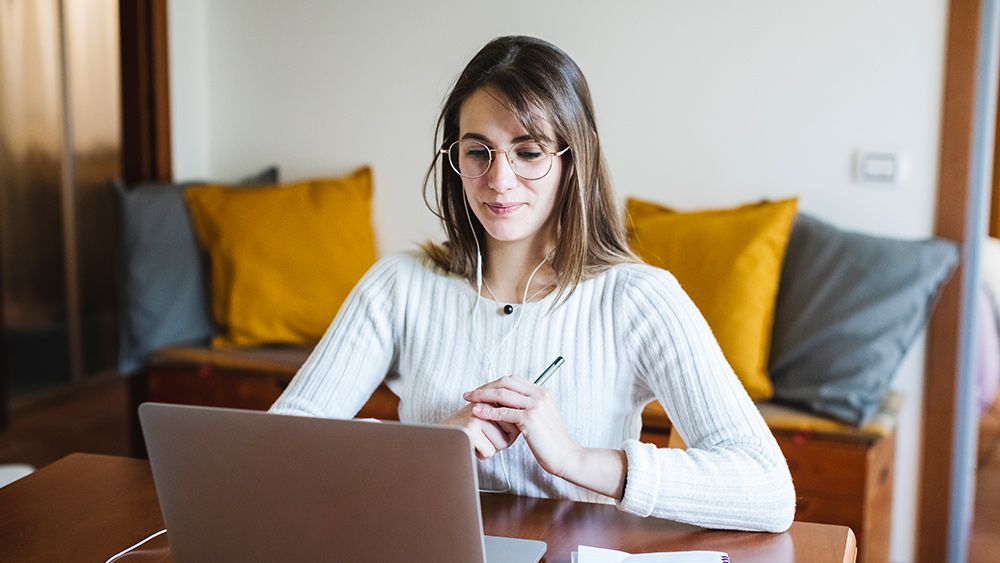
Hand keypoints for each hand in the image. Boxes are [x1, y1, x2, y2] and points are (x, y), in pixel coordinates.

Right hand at [441, 402, 519, 459]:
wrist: (441, 439)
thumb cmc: (469, 433)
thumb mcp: (491, 420)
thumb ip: (508, 417)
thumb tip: (525, 423)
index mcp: (493, 397)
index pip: (518, 420)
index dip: (509, 432)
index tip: (493, 429)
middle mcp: (486, 402)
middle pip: (513, 431)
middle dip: (501, 440)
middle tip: (483, 435)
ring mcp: (478, 414)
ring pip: (502, 443)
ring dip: (490, 447)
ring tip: (477, 440)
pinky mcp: (471, 428)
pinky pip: (489, 451)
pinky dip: (481, 454)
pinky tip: (471, 445)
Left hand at [463, 375, 579, 477]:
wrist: (566, 456)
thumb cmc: (552, 442)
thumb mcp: (543, 418)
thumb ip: (530, 408)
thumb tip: (511, 405)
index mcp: (543, 392)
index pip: (514, 379)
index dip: (495, 383)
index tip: (482, 390)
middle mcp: (540, 395)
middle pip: (506, 382)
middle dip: (486, 386)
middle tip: (471, 393)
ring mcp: (536, 405)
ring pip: (503, 394)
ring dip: (482, 395)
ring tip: (469, 399)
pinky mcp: (530, 419)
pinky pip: (503, 412)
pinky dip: (488, 411)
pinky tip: (478, 413)